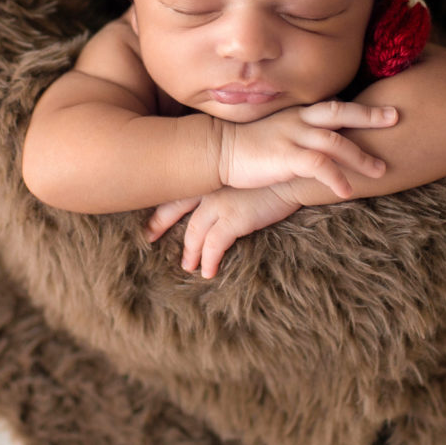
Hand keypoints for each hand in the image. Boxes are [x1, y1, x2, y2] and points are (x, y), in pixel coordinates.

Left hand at [146, 185, 301, 278]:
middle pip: (174, 208)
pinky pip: (214, 246)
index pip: (178, 189)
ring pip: (194, 233)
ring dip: (190, 252)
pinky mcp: (234, 218)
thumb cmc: (276, 172)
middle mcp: (210, 187)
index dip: (163, 205)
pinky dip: (209, 260)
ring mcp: (220, 203)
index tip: (151, 216)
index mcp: (211, 173)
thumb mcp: (246, 172)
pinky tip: (208, 272)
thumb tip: (226, 196)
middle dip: (160, 225)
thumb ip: (231, 182)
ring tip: (188, 266)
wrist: (296, 172)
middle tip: (149, 237)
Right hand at [218, 101, 397, 197]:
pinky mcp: (285, 157)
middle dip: (370, 115)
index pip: (333, 106)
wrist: (215, 150)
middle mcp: (298, 121)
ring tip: (381, 171)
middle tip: (396, 117)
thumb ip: (296, 133)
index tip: (383, 107)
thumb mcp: (275, 132)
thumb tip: (316, 142)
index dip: (359, 106)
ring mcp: (292, 137)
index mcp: (296, 114)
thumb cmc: (244, 144)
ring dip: (361, 156)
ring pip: (336, 142)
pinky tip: (347, 192)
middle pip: (341, 112)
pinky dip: (336, 178)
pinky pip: (318, 166)